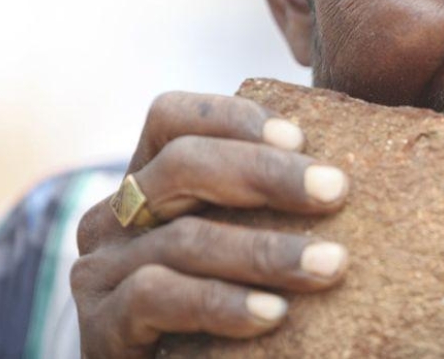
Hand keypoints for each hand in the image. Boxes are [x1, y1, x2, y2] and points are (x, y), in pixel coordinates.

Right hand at [71, 91, 348, 358]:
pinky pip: (157, 296)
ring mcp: (102, 270)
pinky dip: (221, 303)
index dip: (232, 117)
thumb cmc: (224, 312)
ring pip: (184, 238)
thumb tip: (343, 177)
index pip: (171, 118)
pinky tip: (274, 314)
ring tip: (330, 264)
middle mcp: (117, 216)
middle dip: (264, 172)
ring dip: (264, 250)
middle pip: (181, 164)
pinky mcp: (100, 326)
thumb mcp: (240, 245)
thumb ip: (269, 205)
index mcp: (149, 182)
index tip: (300, 138)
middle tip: (335, 189)